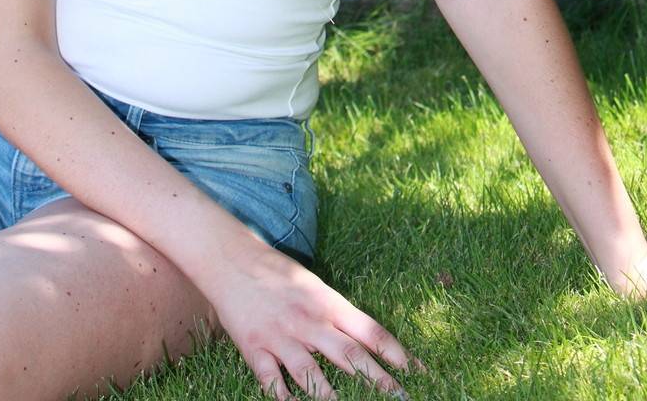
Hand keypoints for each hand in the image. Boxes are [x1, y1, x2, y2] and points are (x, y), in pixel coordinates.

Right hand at [203, 238, 425, 399]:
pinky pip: (272, 381)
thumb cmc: (276, 271)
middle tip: (400, 396)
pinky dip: (284, 398)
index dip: (394, 352)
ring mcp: (280, 337)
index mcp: (325, 302)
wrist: (231, 258)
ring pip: (311, 374)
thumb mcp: (312, 285)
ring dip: (331, 395)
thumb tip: (365, 340)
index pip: (367, 329)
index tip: (416, 370)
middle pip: (348, 354)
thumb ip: (335, 313)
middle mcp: (308, 321)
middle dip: (377, 379)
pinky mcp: (255, 348)